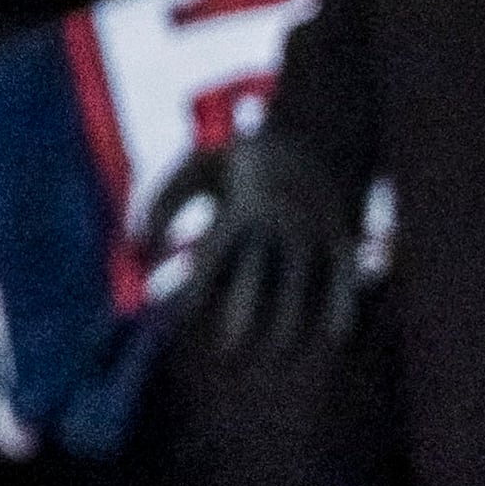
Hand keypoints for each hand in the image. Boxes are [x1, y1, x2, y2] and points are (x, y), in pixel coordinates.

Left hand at [151, 130, 363, 353]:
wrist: (313, 125)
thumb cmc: (241, 160)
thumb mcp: (197, 168)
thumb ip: (161, 205)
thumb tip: (138, 252)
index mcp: (239, 206)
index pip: (211, 259)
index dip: (193, 294)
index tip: (180, 321)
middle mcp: (276, 222)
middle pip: (257, 282)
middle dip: (240, 323)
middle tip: (225, 357)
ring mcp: (312, 230)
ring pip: (302, 289)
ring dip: (288, 329)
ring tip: (275, 360)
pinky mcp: (342, 235)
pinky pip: (345, 276)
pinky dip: (342, 306)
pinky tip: (333, 338)